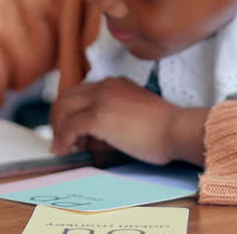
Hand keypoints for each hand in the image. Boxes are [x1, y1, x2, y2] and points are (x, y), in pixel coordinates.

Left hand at [49, 77, 208, 165]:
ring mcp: (100, 99)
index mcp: (115, 84)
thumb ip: (110, 122)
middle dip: (59, 118)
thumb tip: (87, 139)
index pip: (81, 93)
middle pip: (67, 97)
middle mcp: (105, 86)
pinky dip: (63, 139)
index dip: (71, 111)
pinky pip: (70, 126)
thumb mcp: (133, 117)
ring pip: (64, 108)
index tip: (72, 131)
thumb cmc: (164, 130)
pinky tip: (64, 151)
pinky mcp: (98, 116)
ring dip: (59, 129)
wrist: (177, 129)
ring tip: (62, 147)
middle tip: (61, 139)